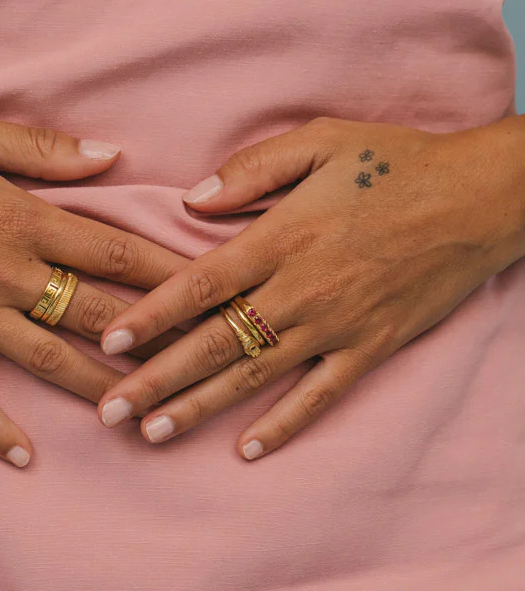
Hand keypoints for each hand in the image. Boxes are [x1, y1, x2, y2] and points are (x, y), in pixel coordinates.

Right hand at [0, 96, 188, 465]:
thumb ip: (45, 150)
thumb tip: (113, 156)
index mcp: (21, 217)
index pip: (115, 250)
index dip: (170, 272)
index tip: (215, 290)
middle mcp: (2, 271)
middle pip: (97, 314)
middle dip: (155, 341)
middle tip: (202, 365)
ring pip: (49, 362)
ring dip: (99, 390)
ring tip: (142, 417)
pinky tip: (26, 459)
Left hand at [95, 114, 524, 457]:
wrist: (481, 198)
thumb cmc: (396, 161)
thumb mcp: (321, 140)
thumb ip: (250, 169)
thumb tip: (189, 202)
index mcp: (281, 237)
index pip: (199, 285)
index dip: (150, 317)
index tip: (109, 344)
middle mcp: (301, 289)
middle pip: (214, 342)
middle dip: (156, 380)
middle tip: (109, 412)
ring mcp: (336, 325)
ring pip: (253, 376)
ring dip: (199, 408)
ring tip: (151, 434)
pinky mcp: (370, 347)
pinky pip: (319, 396)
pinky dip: (283, 425)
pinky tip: (246, 450)